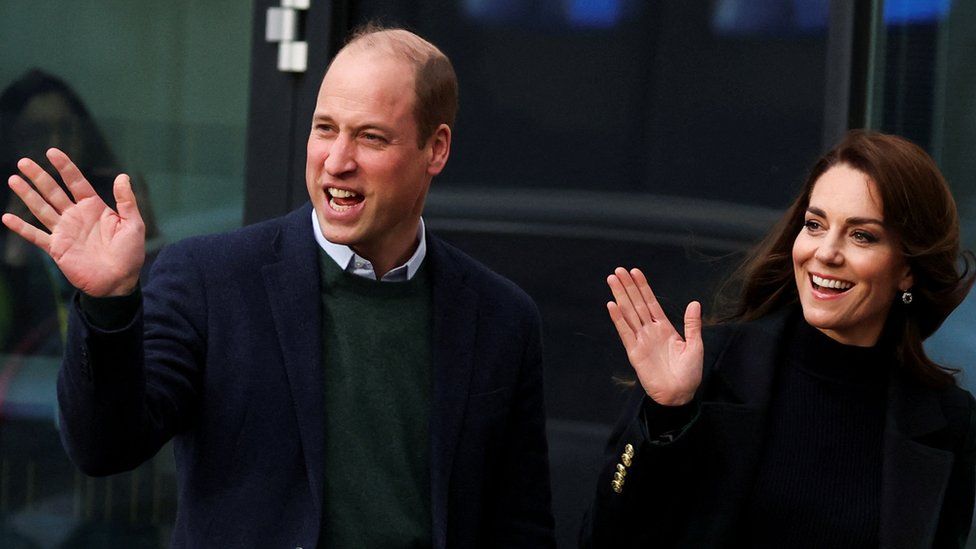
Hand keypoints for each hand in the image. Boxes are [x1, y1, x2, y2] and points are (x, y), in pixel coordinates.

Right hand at [2, 148, 144, 296]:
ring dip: (27, 195)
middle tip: (24, 162)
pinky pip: (36, 236)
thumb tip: (123, 176)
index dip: (64, 167)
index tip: (51, 152)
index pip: (76, 182)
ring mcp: (64, 231)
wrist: (119, 282)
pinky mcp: (57, 248)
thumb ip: (126, 201)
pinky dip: (21, 228)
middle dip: (39, 177)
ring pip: (41, 209)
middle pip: (53, 192)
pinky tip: (6, 218)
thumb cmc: (130, 253)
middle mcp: (76, 216)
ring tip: (14, 179)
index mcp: (94, 207)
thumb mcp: (134, 224)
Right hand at [606, 267, 702, 405]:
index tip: (635, 272)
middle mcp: (650, 331)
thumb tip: (694, 303)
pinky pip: (625, 332)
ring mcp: (641, 340)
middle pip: (636, 303)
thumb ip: (692, 324)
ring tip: (612, 280)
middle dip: (628, 286)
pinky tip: (611, 305)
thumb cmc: (689, 374)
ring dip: (620, 296)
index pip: (651, 302)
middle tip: (618, 270)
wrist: (679, 395)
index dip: (643, 287)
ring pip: (628, 313)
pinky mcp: (634, 352)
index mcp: (665, 328)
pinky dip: (618, 318)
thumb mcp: (695, 346)